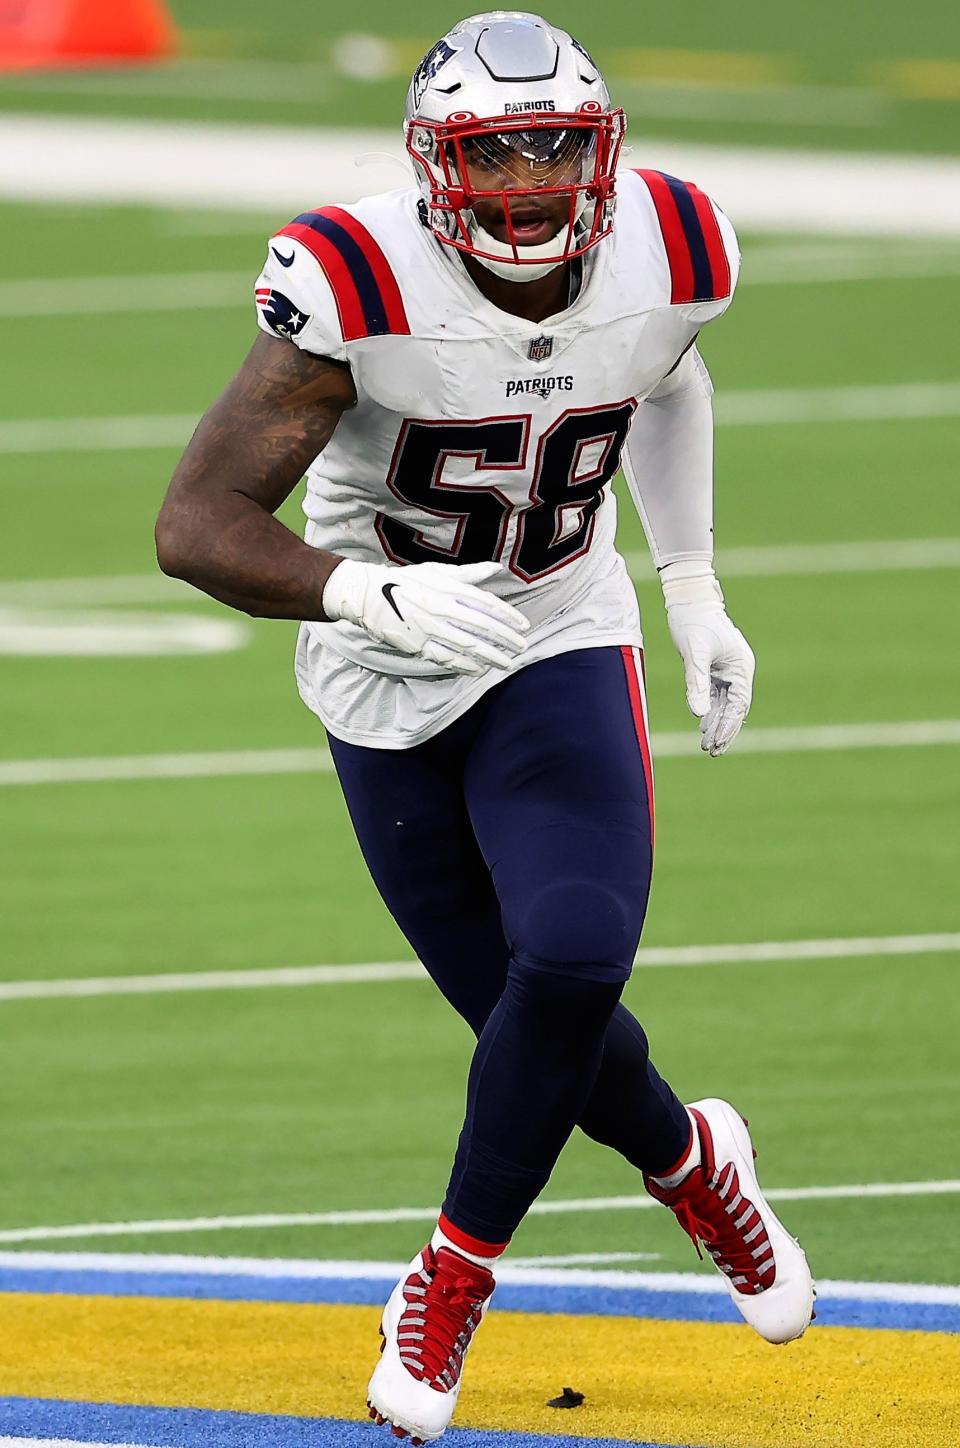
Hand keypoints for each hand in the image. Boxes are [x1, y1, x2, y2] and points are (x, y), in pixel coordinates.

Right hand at [321, 558, 528, 675]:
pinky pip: (445, 657)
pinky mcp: (417, 644)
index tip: (523, 625)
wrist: (367, 594)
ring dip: (490, 656)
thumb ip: (469, 573)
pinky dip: (464, 665)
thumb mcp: (438, 571)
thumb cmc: (406, 580)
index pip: (485, 603)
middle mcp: (441, 607)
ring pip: (466, 645)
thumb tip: (496, 569)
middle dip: (504, 639)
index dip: (507, 615)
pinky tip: (479, 670)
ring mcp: (429, 627)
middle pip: (481, 626)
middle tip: (521, 647)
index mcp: (447, 588)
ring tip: (506, 663)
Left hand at [661, 563, 754, 755]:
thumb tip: (697, 715)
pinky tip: (702, 723)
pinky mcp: (714, 667)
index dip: (729, 726)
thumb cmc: (693, 621)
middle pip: (734, 708)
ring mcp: (727, 669)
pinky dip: (709, 709)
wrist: (688, 598)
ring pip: (724, 703)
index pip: (739, 705)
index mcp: (741, 667)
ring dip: (716, 722)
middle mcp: (738, 670)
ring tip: (707, 744)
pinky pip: (715, 694)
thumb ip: (696, 684)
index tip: (718, 744)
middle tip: (712, 751)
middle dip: (724, 730)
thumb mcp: (694, 654)